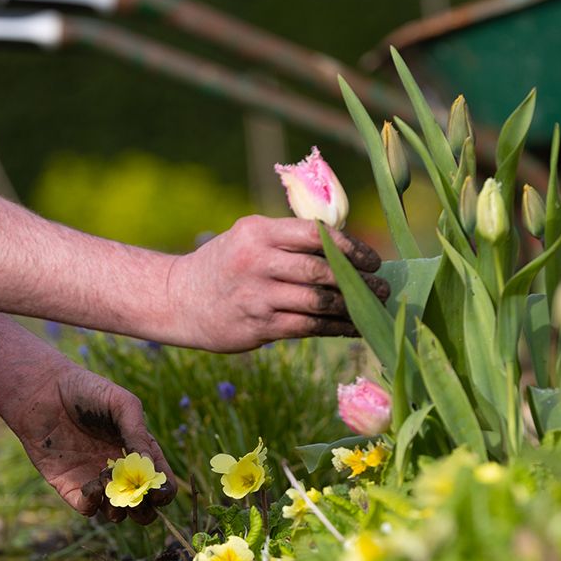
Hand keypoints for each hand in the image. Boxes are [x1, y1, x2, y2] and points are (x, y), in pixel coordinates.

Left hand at [9, 362, 176, 523]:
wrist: (43, 391)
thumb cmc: (85, 390)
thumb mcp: (121, 404)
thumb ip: (137, 433)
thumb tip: (148, 466)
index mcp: (138, 451)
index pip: (160, 482)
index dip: (163, 492)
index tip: (156, 491)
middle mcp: (119, 471)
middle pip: (142, 507)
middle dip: (143, 510)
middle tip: (134, 496)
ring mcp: (95, 480)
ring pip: (116, 514)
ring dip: (118, 507)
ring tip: (107, 480)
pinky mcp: (70, 486)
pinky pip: (88, 509)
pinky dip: (94, 504)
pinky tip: (92, 485)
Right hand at [166, 216, 388, 352]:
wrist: (178, 300)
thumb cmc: (223, 267)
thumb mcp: (245, 238)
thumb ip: (286, 240)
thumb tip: (344, 251)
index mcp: (258, 232)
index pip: (316, 234)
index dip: (351, 247)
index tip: (372, 260)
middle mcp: (256, 261)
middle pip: (321, 270)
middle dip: (359, 281)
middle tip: (383, 288)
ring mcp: (256, 296)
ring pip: (318, 302)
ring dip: (352, 307)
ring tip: (373, 309)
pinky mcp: (257, 326)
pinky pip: (307, 328)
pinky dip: (335, 328)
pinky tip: (351, 328)